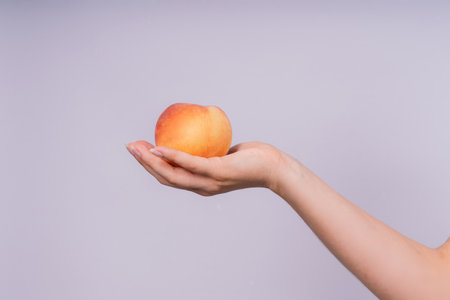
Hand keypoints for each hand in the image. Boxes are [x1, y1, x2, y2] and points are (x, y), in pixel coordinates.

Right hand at [126, 141, 291, 195]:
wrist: (274, 168)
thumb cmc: (252, 158)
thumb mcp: (227, 154)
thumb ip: (212, 149)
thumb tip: (199, 132)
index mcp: (201, 184)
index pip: (170, 177)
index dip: (151, 166)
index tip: (140, 150)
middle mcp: (201, 187)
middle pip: (165, 177)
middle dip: (144, 163)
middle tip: (129, 146)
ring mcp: (208, 182)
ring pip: (172, 174)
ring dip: (150, 161)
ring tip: (136, 147)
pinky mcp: (216, 173)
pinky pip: (189, 163)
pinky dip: (171, 156)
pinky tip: (158, 147)